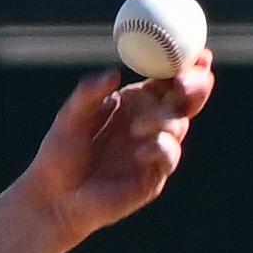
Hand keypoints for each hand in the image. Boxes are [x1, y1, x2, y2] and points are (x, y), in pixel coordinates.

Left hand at [12, 55, 213, 247]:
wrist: (52, 197)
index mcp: (137, 103)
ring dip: (163, 120)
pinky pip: (169, 156)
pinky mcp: (152, 178)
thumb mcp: (70, 117)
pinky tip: (142, 150)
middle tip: (183, 82)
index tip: (199, 54)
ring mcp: (155, 151)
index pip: (170, 80)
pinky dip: (160, 147)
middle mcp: (152, 124)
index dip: (188, 66)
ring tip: (136, 128)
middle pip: (188, 100)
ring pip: (179, 125)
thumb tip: (113, 74)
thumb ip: (88, 94)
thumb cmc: (60, 154)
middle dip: (195, 86)